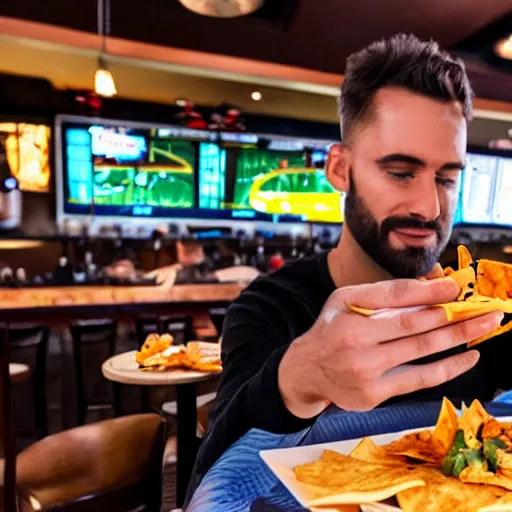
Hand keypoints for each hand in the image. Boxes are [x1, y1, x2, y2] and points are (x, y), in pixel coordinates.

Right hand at [278, 277, 503, 418]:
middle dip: (456, 314)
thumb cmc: (331, 328)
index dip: (431, 292)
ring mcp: (366, 371)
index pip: (397, 299)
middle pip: (416, 325)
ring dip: (460, 337)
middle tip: (487, 308)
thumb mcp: (345, 300)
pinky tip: (469, 357)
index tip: (457, 288)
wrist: (307, 370)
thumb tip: (428, 288)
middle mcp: (356, 342)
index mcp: (349, 314)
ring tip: (485, 326)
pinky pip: (420, 379)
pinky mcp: (375, 394)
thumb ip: (383, 294)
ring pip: (422, 351)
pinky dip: (448, 367)